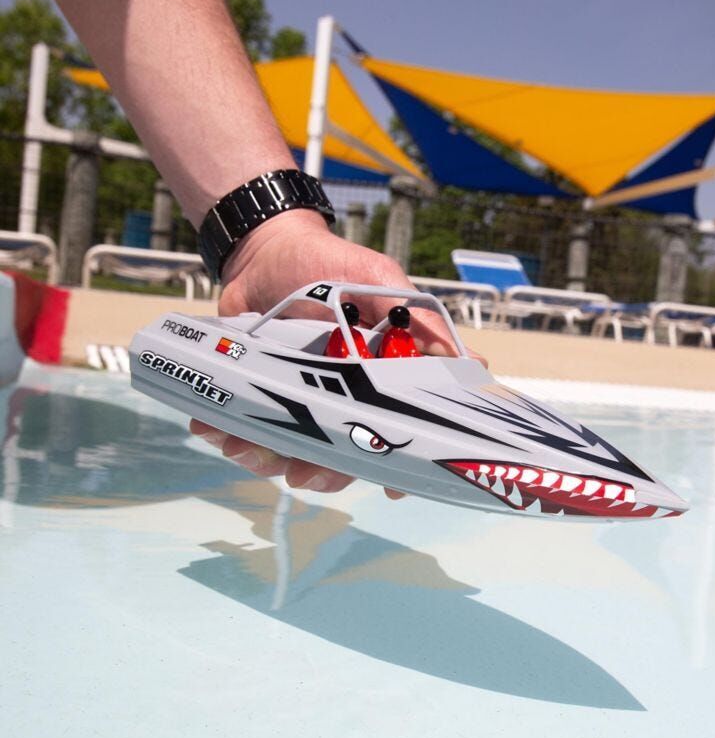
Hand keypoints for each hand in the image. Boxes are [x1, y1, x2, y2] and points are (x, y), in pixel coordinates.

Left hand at [191, 209, 471, 498]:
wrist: (262, 252)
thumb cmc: (326, 263)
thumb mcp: (377, 281)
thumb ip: (417, 319)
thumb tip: (475, 364)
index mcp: (379, 377)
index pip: (397, 428)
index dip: (398, 461)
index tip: (391, 485)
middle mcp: (343, 396)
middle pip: (344, 453)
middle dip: (324, 470)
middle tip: (303, 472)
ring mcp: (301, 398)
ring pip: (294, 450)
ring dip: (270, 458)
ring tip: (244, 447)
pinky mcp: (261, 394)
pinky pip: (250, 429)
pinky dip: (232, 435)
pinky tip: (214, 430)